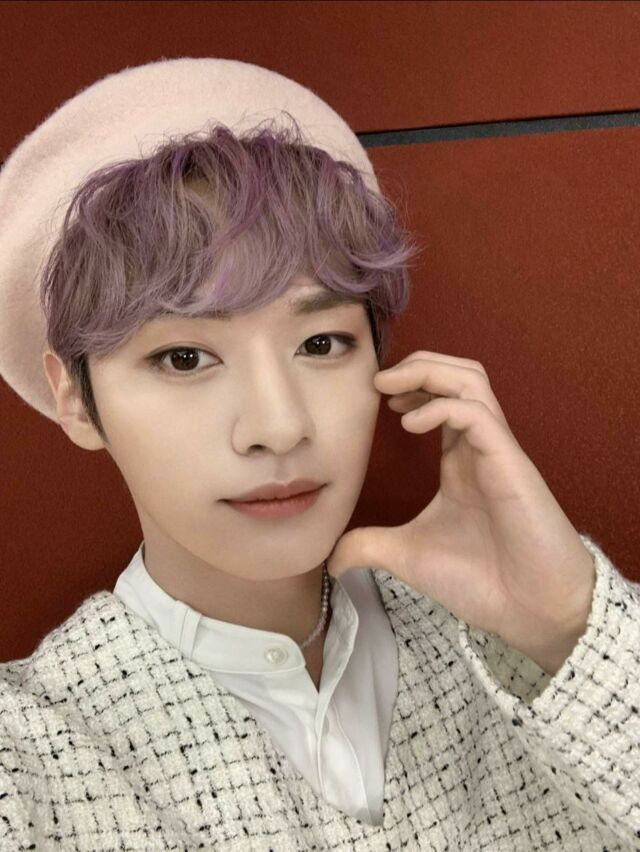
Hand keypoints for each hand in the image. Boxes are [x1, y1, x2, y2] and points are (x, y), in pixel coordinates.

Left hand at [326, 351, 596, 674]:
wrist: (529, 609)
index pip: (440, 395)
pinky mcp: (509, 463)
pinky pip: (478, 413)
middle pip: (458, 373)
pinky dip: (442, 407)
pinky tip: (410, 423)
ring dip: (429, 372)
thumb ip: (371, 546)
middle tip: (380, 379)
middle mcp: (479, 444)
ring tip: (391, 388)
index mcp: (460, 457)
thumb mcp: (408, 555)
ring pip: (472, 379)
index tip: (378, 395)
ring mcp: (496, 450)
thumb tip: (332, 558)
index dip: (408, 385)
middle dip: (419, 364)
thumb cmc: (482, 578)